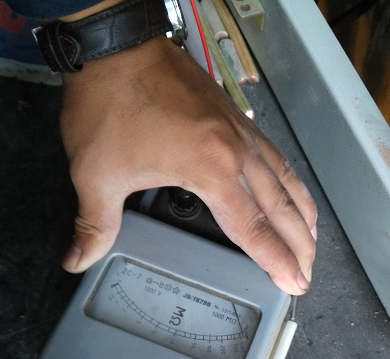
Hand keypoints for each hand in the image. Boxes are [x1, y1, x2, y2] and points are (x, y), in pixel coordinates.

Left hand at [60, 36, 316, 294]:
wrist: (116, 45)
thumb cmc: (109, 105)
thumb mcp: (96, 173)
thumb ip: (95, 225)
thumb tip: (78, 260)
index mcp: (211, 169)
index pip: (253, 228)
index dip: (276, 260)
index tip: (295, 282)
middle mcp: (238, 152)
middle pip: (281, 208)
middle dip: (299, 246)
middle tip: (308, 274)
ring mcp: (241, 132)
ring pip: (287, 180)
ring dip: (303, 215)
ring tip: (312, 241)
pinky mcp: (236, 118)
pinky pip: (276, 157)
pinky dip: (291, 181)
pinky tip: (291, 192)